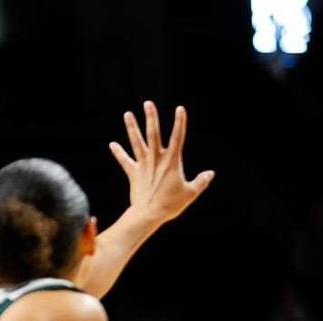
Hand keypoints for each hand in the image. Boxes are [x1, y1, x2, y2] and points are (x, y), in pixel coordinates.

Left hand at [109, 101, 214, 225]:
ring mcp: (143, 165)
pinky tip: (112, 144)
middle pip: (153, 134)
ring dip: (132, 128)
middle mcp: (156, 159)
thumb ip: (201, 181)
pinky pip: (125, 161)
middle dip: (151, 117)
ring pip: (137, 142)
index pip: (178, 137)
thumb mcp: (190, 193)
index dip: (180, 122)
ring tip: (127, 114)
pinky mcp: (133, 174)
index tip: (180, 108)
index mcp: (172, 161)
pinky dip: (118, 153)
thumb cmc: (171, 204)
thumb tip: (210, 173)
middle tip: (148, 103)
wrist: (149, 214)